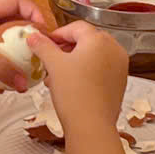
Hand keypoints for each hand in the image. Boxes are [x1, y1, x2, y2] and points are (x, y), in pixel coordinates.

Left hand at [0, 0, 50, 89]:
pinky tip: (5, 88)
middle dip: (28, 43)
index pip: (15, 3)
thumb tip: (22, 82)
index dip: (32, 10)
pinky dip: (1, 78)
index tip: (43, 29)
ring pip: (4, 52)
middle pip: (13, 30)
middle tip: (41, 59)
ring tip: (28, 78)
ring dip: (16, 64)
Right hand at [36, 19, 128, 140]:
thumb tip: (34, 36)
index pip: (76, 27)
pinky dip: (87, 71)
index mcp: (99, 40)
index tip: (45, 42)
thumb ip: (43, 46)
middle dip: (66, 48)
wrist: (91, 125)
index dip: (58, 34)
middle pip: (86, 40)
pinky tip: (72, 84)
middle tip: (50, 58)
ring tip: (58, 74)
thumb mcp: (54, 65)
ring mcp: (120, 66)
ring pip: (94, 55)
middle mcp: (114, 49)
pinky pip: (101, 68)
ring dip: (75, 60)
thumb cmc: (74, 93)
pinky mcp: (120, 82)